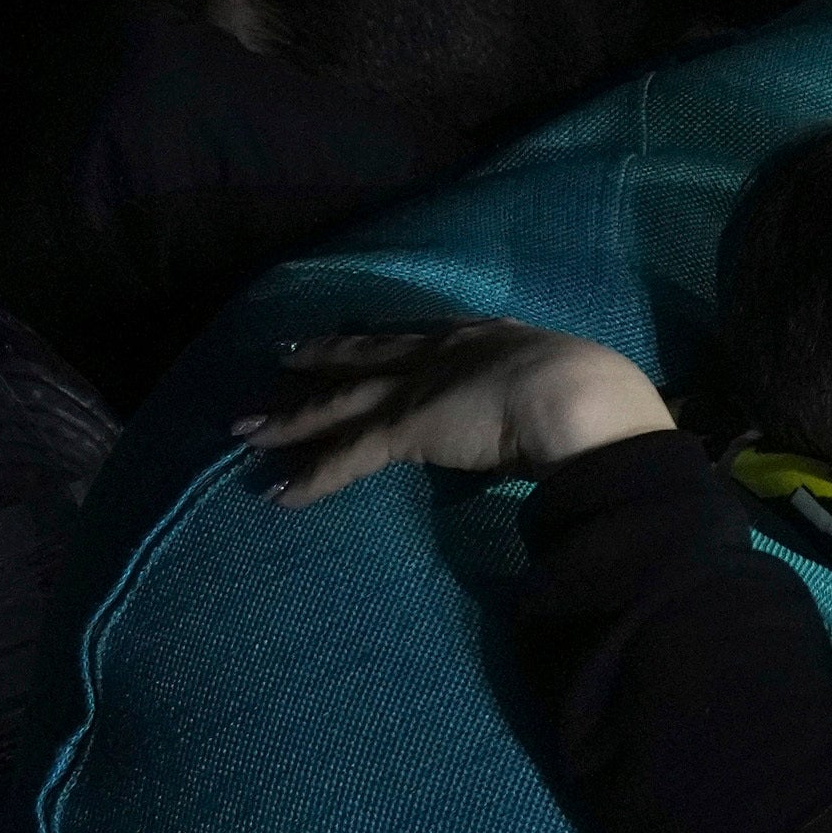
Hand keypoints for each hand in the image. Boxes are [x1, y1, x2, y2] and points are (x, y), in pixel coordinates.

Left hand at [239, 323, 672, 506]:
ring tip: (244, 431)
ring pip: (337, 404)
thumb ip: (537, 394)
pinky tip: (278, 495)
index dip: (376, 340)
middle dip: (317, 361)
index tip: (349, 338)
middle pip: (361, 358)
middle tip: (278, 358)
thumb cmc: (586, 391)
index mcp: (478, 336)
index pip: (412, 338)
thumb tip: (542, 415)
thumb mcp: (560, 378)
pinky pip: (345, 458)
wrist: (578, 397)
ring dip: (288, 420)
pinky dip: (310, 478)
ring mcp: (415, 390)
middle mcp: (436, 353)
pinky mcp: (402, 430)